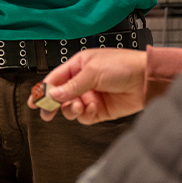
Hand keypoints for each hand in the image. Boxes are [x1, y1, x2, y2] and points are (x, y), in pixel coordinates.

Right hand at [28, 49, 147, 123]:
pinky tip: (90, 109)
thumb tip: (54, 95)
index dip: (44, 89)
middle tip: (46, 112)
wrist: (147, 79)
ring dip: (71, 109)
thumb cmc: (124, 66)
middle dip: (52, 104)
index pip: (55, 79)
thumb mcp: (93, 71)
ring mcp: (91, 96)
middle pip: (60, 96)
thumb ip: (72, 86)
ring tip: (77, 106)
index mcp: (78, 66)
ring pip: (71, 108)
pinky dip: (85, 115)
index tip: (35, 99)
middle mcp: (83, 82)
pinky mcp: (101, 110)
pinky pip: (85, 117)